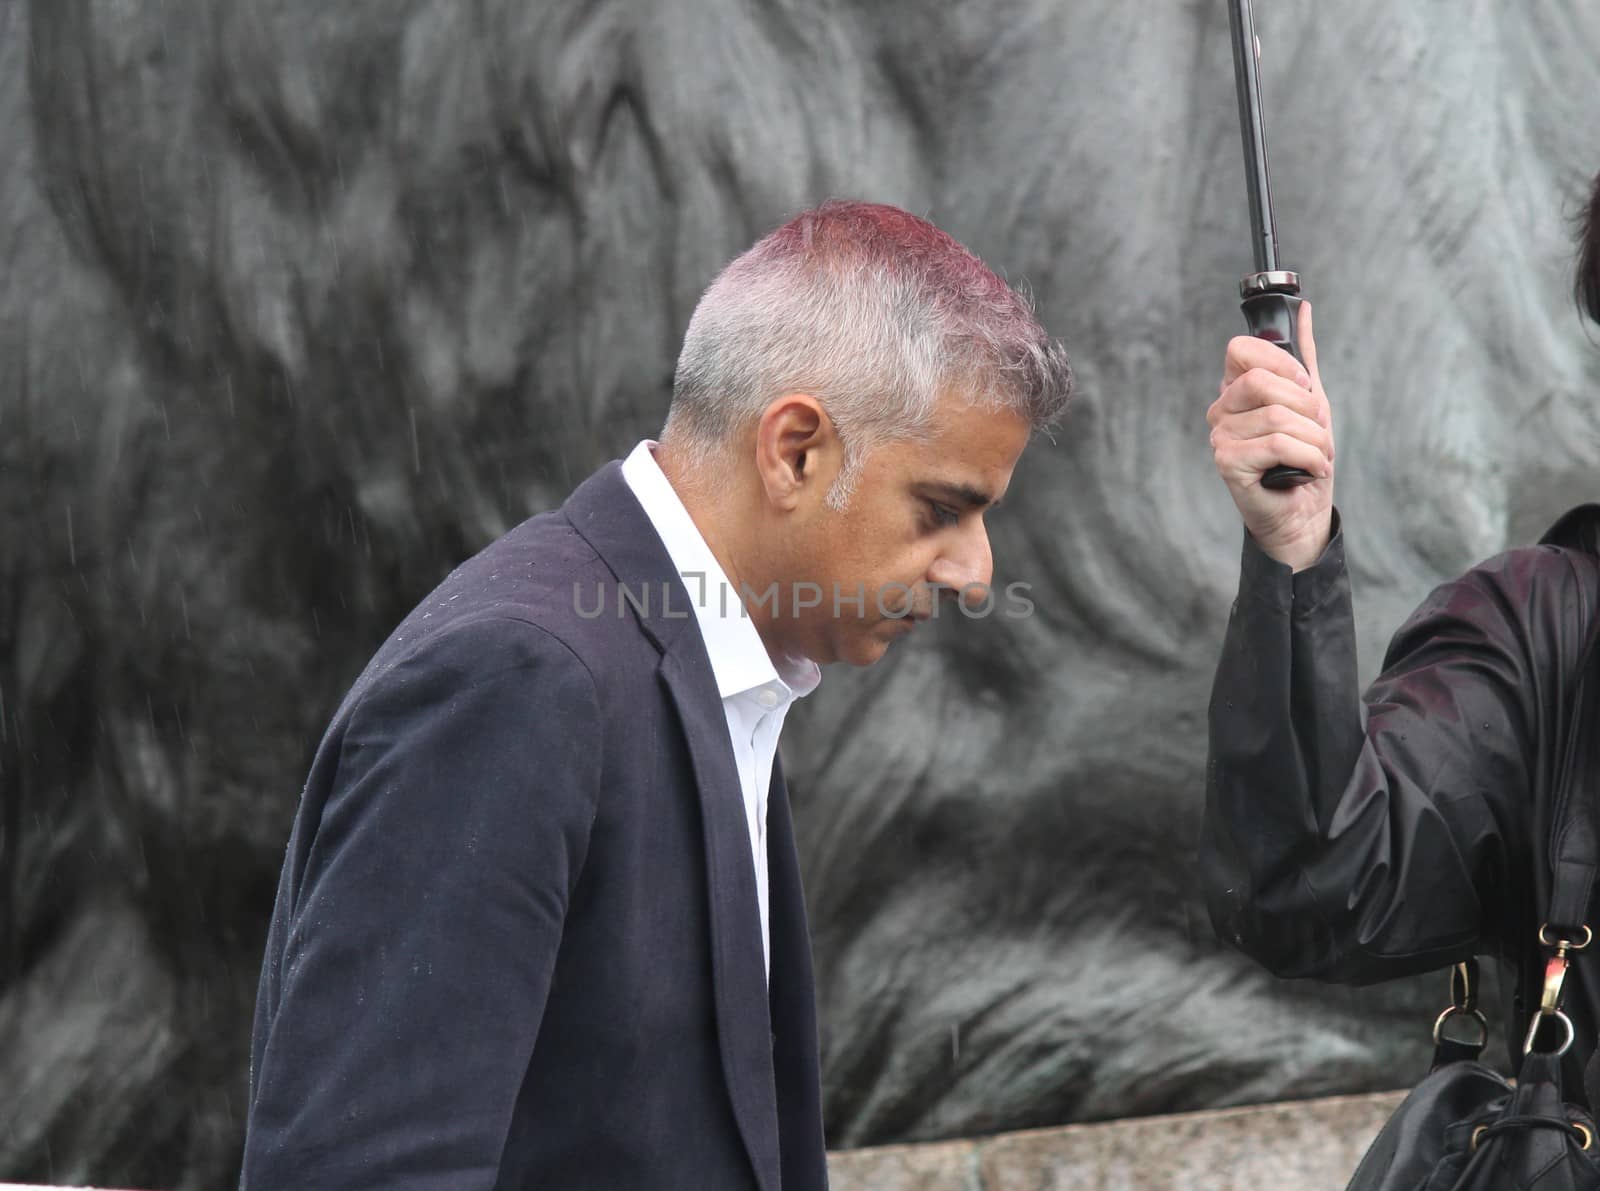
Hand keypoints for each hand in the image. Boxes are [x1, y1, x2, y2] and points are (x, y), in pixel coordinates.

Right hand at [1208, 302, 1334, 570]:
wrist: (1303, 512)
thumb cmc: (1304, 459)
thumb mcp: (1311, 402)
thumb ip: (1304, 358)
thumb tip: (1303, 309)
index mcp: (1237, 389)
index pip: (1241, 350)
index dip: (1280, 363)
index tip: (1304, 386)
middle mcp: (1222, 409)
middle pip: (1261, 381)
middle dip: (1306, 406)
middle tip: (1316, 429)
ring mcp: (1221, 436)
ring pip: (1277, 416)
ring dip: (1315, 439)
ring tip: (1318, 457)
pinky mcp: (1227, 462)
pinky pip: (1277, 443)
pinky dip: (1308, 457)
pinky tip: (1311, 470)